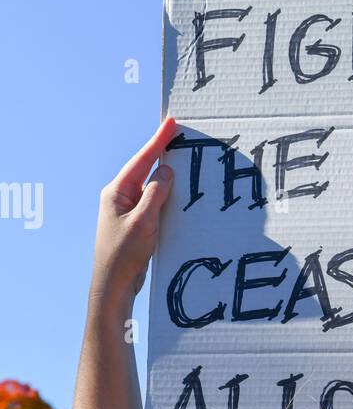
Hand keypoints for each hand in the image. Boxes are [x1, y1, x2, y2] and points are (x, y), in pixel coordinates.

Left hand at [91, 119, 175, 309]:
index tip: (171, 122)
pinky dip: (167, 197)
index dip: (158, 141)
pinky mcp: (135, 223)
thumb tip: (167, 171)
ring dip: (168, 177)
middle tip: (180, 136)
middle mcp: (120, 197)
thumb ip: (156, 193)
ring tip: (183, 161)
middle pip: (146, 169)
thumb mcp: (144, 221)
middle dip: (163, 153)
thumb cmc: (124, 255)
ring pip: (152, 187)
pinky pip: (154, 203)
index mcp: (117, 192)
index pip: (142, 160)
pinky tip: (179, 195)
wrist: (114, 285)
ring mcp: (127, 210)